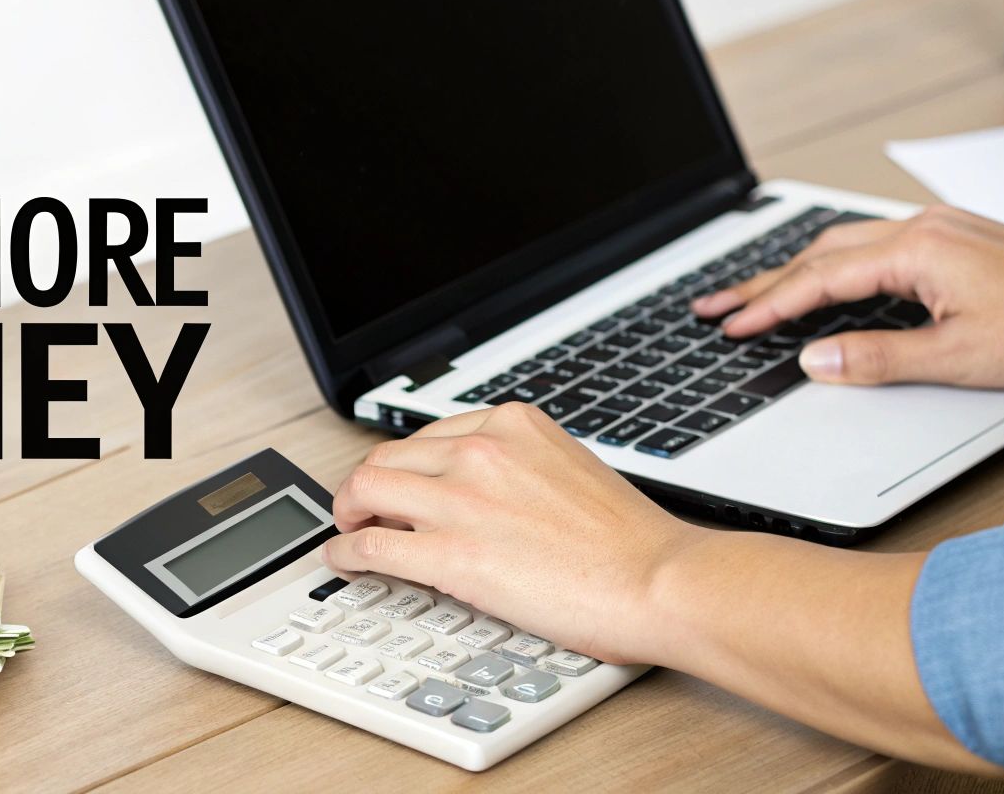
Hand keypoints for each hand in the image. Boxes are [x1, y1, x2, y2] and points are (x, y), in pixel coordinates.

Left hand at [322, 402, 992, 774]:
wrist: (658, 579)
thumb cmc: (632, 542)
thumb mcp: (570, 470)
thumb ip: (522, 468)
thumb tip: (489, 492)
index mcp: (512, 424)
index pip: (430, 432)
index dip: (406, 462)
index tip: (400, 480)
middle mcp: (480, 449)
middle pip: (388, 454)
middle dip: (367, 484)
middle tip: (361, 507)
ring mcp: (461, 498)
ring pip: (366, 489)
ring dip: (346, 511)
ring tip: (347, 531)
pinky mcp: (450, 553)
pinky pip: (372, 544)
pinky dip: (346, 551)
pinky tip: (345, 562)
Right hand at [689, 205, 1003, 387]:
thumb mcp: (956, 359)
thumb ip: (876, 358)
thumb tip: (813, 360)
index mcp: (916, 250)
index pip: (819, 279)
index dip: (769, 306)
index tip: (731, 326)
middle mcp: (922, 227)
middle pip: (820, 253)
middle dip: (764, 282)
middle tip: (717, 307)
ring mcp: (939, 228)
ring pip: (846, 246)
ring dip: (798, 271)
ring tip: (755, 295)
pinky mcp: (955, 238)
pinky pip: (875, 246)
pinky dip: (835, 266)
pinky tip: (825, 280)